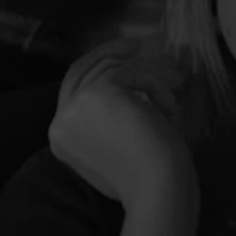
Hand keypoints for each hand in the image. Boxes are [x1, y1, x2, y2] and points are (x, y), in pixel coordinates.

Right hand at [48, 39, 197, 205]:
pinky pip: (128, 72)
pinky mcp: (96, 94)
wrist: (157, 189)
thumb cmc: (148, 178)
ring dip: (147, 72)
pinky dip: (154, 83)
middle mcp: (60, 122)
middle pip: (80, 71)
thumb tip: (131, 91)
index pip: (72, 92)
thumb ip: (110, 121)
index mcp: (61, 138)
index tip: (124, 62)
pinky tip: (171, 104)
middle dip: (109, 54)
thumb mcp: (120, 147)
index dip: (97, 71)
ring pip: (109, 69)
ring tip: (175, 81)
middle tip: (137, 46)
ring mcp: (74, 107)